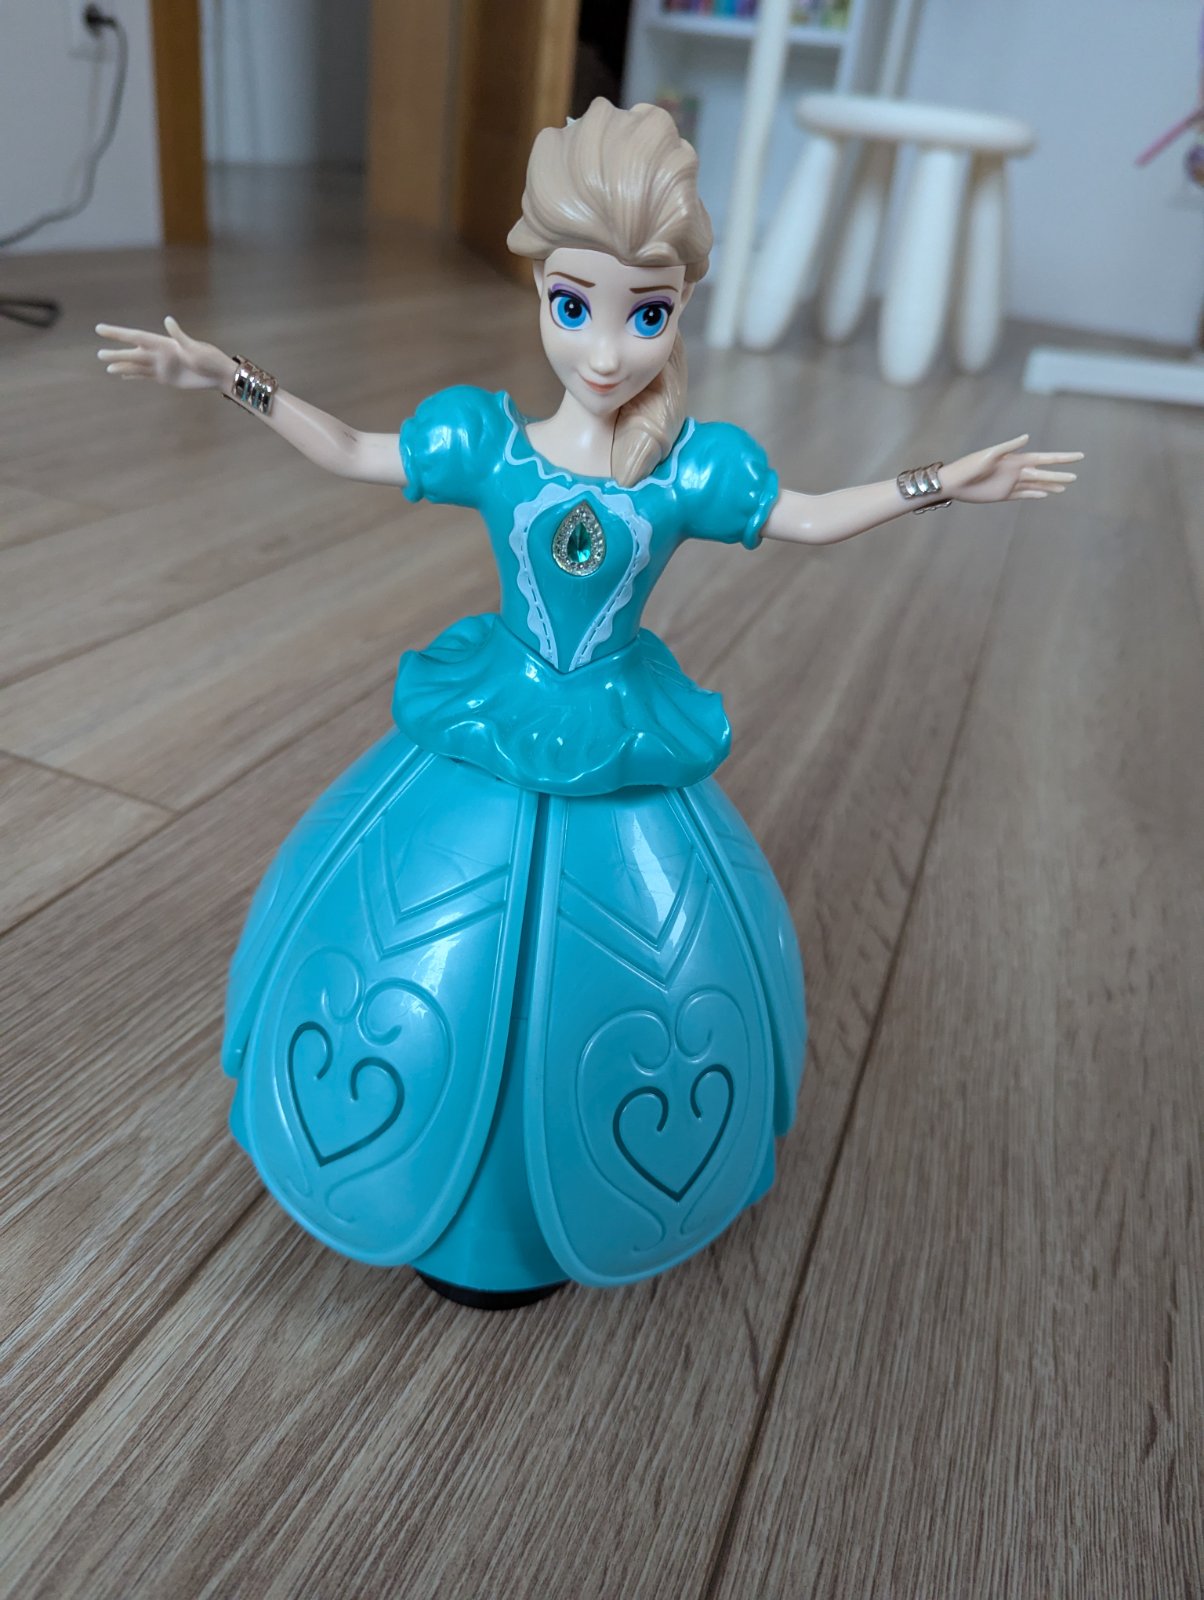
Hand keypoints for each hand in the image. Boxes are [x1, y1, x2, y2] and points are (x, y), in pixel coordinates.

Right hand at [95, 316, 231, 391]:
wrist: (219, 375)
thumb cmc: (209, 359)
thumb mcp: (194, 348)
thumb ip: (179, 336)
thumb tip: (168, 320)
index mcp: (164, 343)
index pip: (135, 336)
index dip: (118, 333)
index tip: (101, 329)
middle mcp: (159, 354)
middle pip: (133, 353)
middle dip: (116, 353)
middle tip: (99, 354)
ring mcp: (162, 366)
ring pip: (136, 366)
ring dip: (122, 366)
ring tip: (107, 367)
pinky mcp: (166, 378)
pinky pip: (145, 376)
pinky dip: (133, 375)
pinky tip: (123, 374)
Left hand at [941, 434, 1083, 504]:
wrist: (954, 483)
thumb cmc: (970, 466)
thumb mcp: (990, 454)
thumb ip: (1009, 446)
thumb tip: (1027, 437)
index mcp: (1016, 459)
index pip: (1044, 458)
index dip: (1061, 458)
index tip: (1078, 456)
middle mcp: (1016, 471)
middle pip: (1043, 473)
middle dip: (1059, 474)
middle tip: (1076, 477)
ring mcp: (1010, 483)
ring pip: (1036, 485)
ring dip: (1050, 485)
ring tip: (1065, 488)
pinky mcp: (1003, 494)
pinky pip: (1023, 495)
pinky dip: (1034, 495)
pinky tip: (1045, 495)